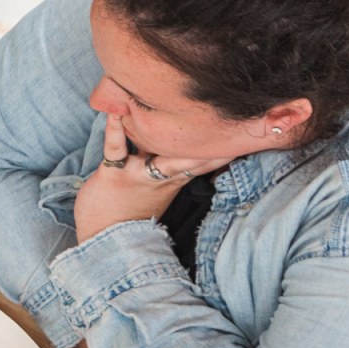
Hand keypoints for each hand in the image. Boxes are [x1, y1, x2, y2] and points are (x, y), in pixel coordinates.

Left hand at [73, 117, 230, 241]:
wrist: (103, 237)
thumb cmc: (128, 209)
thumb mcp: (155, 186)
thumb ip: (165, 161)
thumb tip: (177, 137)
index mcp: (173, 179)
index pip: (204, 161)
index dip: (224, 147)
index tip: (244, 132)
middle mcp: (161, 178)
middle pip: (193, 160)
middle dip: (213, 145)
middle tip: (233, 125)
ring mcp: (139, 176)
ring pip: (163, 158)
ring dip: (171, 138)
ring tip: (179, 110)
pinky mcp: (114, 174)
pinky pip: (116, 149)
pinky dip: (114, 129)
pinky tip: (114, 110)